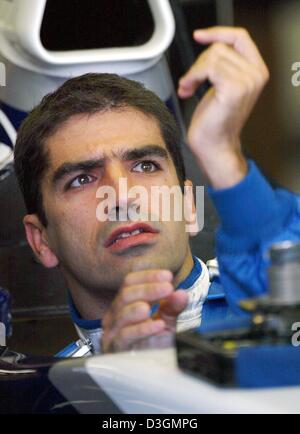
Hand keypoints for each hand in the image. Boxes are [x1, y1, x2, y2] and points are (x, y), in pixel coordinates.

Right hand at [101, 269, 187, 352]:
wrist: (152, 369)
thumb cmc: (154, 343)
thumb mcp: (167, 321)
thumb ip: (173, 307)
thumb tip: (181, 294)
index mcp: (125, 302)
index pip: (130, 281)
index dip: (148, 276)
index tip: (168, 276)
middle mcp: (115, 314)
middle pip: (126, 293)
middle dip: (148, 289)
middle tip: (167, 288)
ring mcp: (113, 331)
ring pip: (122, 313)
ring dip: (140, 306)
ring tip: (154, 306)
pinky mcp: (115, 348)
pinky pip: (125, 336)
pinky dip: (142, 330)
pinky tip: (157, 326)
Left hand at [178, 26, 269, 188]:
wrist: (214, 147)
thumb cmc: (214, 122)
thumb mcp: (220, 86)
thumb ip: (223, 65)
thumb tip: (209, 47)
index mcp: (256, 71)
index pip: (240, 38)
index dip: (218, 33)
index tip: (200, 36)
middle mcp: (256, 74)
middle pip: (220, 47)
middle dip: (199, 64)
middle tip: (190, 82)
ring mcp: (247, 80)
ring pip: (212, 56)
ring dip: (193, 72)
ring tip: (188, 88)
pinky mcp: (234, 88)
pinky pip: (207, 67)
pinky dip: (192, 77)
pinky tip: (188, 90)